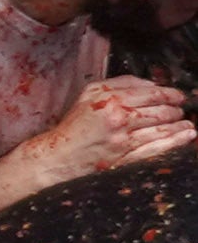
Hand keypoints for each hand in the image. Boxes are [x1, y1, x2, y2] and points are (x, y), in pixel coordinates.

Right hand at [29, 75, 194, 188]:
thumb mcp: (89, 94)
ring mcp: (122, 140)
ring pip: (162, 129)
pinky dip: (175, 141)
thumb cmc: (73, 126)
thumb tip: (151, 83)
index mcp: (109, 99)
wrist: (57, 157)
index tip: (178, 96)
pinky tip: (187, 136)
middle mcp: (117, 118)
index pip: (151, 93)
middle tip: (181, 109)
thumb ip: (120, 83)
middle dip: (176, 109)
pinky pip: (156, 148)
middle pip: (160, 110)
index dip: (170, 93)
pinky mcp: (124, 158)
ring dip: (180, 125)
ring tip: (187, 123)